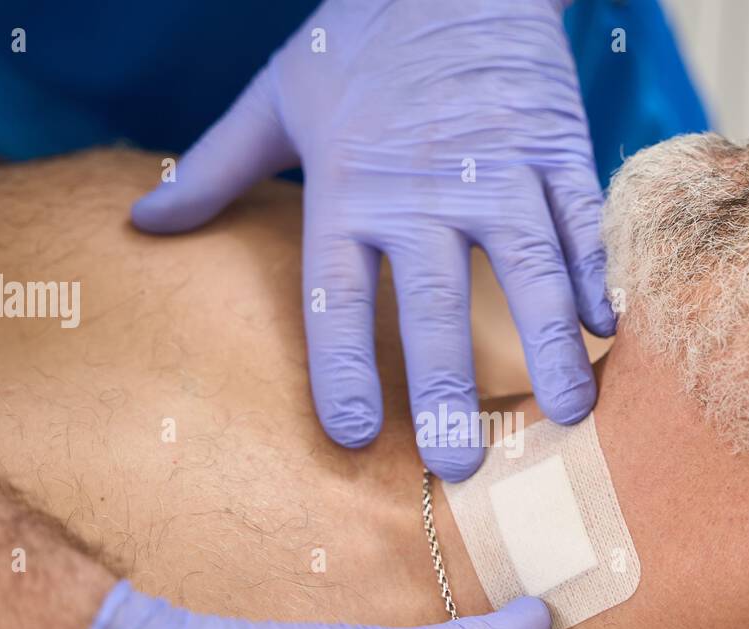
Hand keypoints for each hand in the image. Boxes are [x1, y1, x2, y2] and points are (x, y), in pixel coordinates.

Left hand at [132, 0, 613, 479]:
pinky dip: (595, 274)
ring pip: (528, 270)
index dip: (344, 368)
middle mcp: (424, 189)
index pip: (339, 296)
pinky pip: (580, 220)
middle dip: (449, 390)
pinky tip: (606, 328)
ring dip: (548, 347)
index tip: (351, 436)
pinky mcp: (557, 145)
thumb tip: (142, 222)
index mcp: (349, 188)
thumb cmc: (358, 40)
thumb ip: (214, 168)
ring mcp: (499, 167)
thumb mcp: (276, 98)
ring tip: (566, 416)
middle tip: (459, 466)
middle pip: (437, 304)